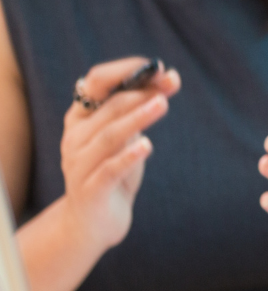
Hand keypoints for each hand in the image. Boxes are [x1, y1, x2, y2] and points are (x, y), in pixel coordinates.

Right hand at [57, 57, 177, 250]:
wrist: (94, 221)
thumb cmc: (114, 170)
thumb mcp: (128, 136)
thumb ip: (141, 108)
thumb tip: (170, 78)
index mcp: (80, 118)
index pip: (97, 83)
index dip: (127, 72)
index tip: (160, 68)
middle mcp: (74, 138)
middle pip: (108, 108)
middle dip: (141, 94)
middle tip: (170, 85)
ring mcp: (78, 165)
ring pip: (108, 136)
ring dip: (137, 118)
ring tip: (162, 105)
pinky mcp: (89, 191)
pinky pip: (108, 170)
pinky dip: (128, 156)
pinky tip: (147, 146)